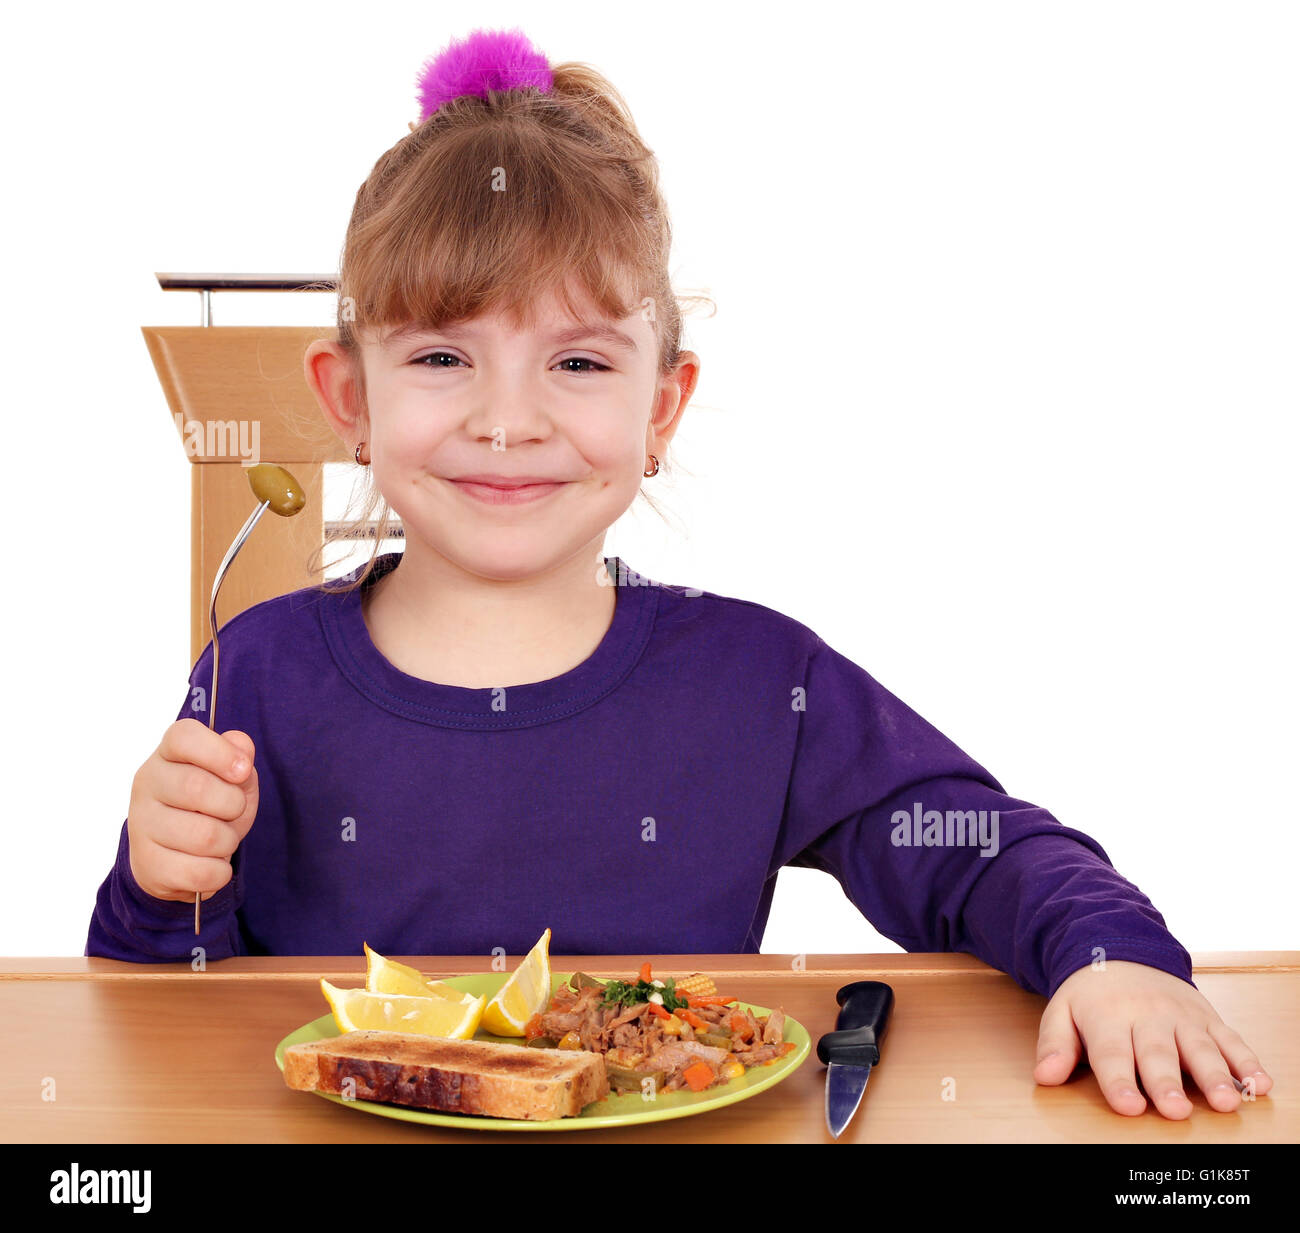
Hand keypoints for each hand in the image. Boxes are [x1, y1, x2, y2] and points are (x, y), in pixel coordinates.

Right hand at [127, 717, 259, 903]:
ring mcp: (141, 824)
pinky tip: (211, 864)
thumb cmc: (210, 806)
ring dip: (228, 841)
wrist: (175, 855)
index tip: (243, 770)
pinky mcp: (147, 864)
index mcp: (168, 753)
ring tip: (221, 839)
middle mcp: (147, 783)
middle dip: (233, 804)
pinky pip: (200, 873)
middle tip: (234, 811)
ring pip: (204, 836)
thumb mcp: (232, 778)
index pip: (184, 737)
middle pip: (197, 788)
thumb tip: (241, 746)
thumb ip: (240, 758)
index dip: (219, 752)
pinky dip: (219, 872)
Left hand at [1034, 959, 1272, 1117]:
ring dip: (1215, 1075)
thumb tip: (1045, 1076)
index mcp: (1107, 1016)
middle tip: (1176, 1110)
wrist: (1122, 949)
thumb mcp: (1062, 1012)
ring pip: (1199, 1047)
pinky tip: (1259, 1085)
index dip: (1119, 1081)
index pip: (1112, 1052)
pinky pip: (1231, 1039)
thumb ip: (1055, 1045)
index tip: (1128, 1107)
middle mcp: (1147, 1015)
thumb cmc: (1091, 995)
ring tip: (1224, 1102)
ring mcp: (1181, 1016)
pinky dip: (1247, 1062)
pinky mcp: (1208, 1018)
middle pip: (1157, 1053)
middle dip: (1167, 1082)